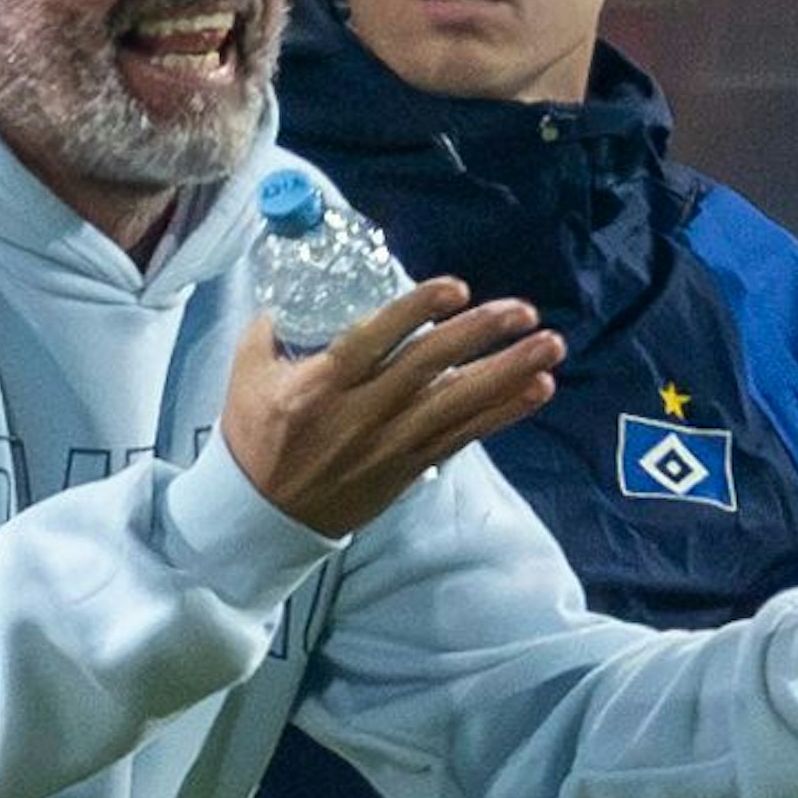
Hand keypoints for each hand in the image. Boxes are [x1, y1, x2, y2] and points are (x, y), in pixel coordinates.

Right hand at [220, 276, 563, 536]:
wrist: (260, 516)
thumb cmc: (254, 436)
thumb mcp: (247, 372)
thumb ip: (273, 326)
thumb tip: (298, 281)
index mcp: (320, 384)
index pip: (374, 340)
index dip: (416, 311)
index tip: (455, 289)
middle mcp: (361, 412)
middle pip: (428, 368)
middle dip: (479, 336)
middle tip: (522, 311)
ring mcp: (389, 443)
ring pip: (457, 403)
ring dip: (508, 373)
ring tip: (550, 346)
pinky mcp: (408, 466)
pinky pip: (464, 436)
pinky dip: (503, 412)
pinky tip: (538, 388)